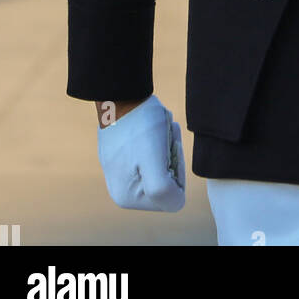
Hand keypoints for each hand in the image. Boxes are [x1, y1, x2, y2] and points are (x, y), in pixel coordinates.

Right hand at [97, 94, 184, 210]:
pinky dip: (159, 139)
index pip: (173, 197)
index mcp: (129, 198)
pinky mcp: (124, 154)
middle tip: (164, 137)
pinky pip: (152, 152)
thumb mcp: (156, 163)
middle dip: (171, 158)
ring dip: (166, 147)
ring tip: (159, 130)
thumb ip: (164, 192)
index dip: (177, 172)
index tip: (168, 150)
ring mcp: (122, 172)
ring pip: (162, 165)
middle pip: (167, 182)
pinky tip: (153, 128)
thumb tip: (175, 204)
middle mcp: (123, 190)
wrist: (122, 94)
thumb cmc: (141, 126)